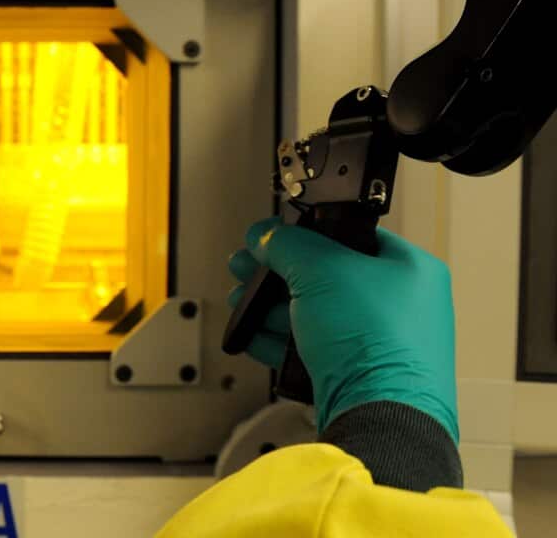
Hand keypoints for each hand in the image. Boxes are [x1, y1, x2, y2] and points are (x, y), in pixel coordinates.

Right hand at [226, 217, 457, 441]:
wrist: (381, 417)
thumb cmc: (373, 342)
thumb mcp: (322, 270)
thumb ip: (288, 245)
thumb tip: (266, 235)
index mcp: (411, 270)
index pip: (351, 237)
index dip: (306, 234)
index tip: (272, 237)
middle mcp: (402, 306)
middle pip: (325, 277)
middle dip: (276, 274)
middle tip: (245, 267)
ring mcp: (380, 345)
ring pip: (315, 315)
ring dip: (271, 308)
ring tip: (240, 302)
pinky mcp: (358, 377)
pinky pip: (313, 350)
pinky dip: (280, 342)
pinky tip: (252, 335)